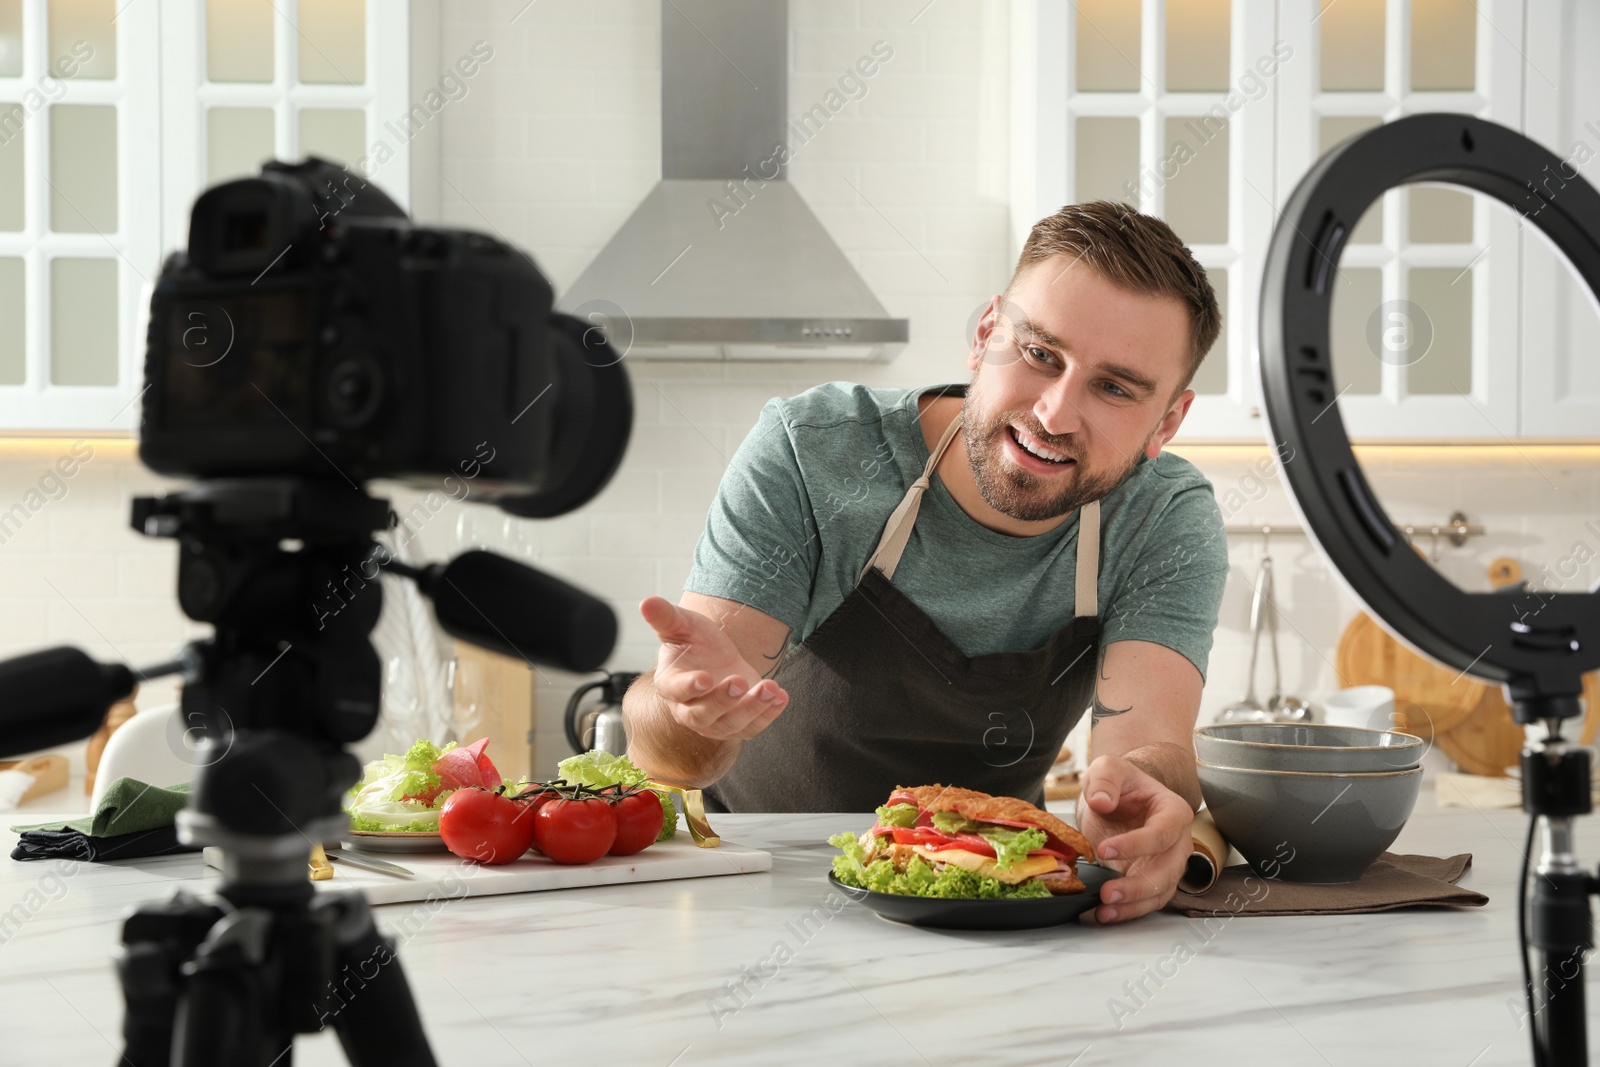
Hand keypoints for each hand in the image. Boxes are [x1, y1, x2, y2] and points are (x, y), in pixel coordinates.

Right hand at [639, 597, 789, 741]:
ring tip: (770, 687)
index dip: (689, 687)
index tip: (704, 678)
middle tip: (740, 682)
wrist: (717, 658)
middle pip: (702, 715)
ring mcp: (714, 722)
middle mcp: (688, 709)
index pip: (676, 691)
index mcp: (670, 685)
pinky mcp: (737, 726)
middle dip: (723, 701)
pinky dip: (768, 715)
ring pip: (731, 724)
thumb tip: (645, 601)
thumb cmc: (694, 642)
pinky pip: (752, 728)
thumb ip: (665, 616)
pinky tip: (781, 696)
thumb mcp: (682, 624)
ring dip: (753, 708)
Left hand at [1076, 754, 1194, 923]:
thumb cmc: (1120, 785)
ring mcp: (1168, 864)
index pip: (1162, 833)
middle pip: (1167, 870)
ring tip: (1104, 910)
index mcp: (1173, 812)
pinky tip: (1107, 914)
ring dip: (1133, 904)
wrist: (1118, 800)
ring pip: (1160, 892)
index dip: (1135, 844)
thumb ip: (1105, 780)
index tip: (1104, 850)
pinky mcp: (1154, 881)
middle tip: (1107, 892)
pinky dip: (1129, 911)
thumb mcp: (1107, 769)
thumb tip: (1101, 801)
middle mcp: (1178, 842)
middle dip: (1138, 885)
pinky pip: (1148, 902)